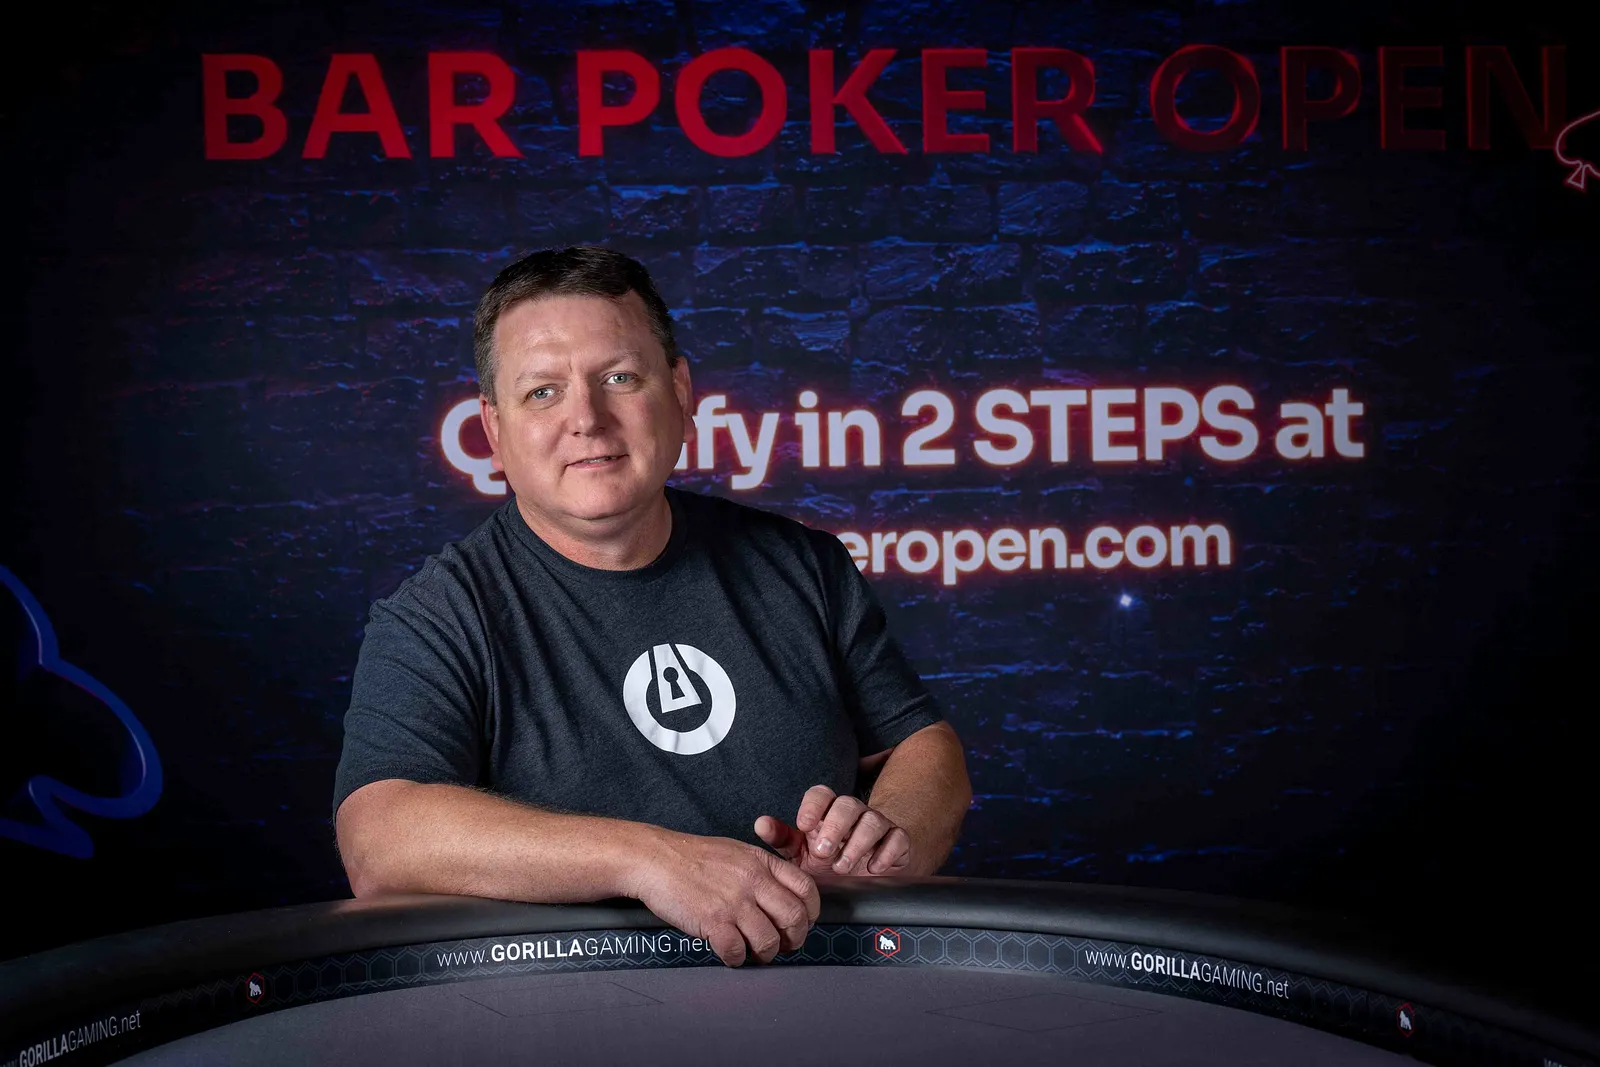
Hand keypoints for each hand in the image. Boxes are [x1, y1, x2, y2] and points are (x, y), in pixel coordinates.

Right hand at [625, 829, 819, 967]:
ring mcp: (733, 902)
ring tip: (753, 953)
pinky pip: (737, 952)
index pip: (806, 889)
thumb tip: (782, 897)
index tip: (803, 923)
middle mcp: (753, 881)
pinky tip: (730, 954)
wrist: (655, 859)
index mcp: (761, 862)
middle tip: (783, 945)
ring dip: (764, 954)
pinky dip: (736, 959)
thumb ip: (763, 870)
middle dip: (794, 939)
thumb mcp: (737, 852)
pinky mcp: (713, 921)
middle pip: (794, 918)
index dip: (811, 912)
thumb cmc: (693, 857)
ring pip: (769, 941)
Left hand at [755, 785, 913, 877]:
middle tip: (823, 852)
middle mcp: (853, 813)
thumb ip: (782, 838)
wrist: (866, 870)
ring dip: (858, 844)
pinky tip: (874, 868)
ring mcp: (877, 825)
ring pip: (873, 821)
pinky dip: (886, 853)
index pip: (821, 794)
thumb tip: (760, 824)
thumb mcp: (801, 852)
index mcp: (828, 811)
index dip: (813, 806)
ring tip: (842, 866)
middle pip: (848, 805)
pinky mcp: (898, 841)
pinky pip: (897, 838)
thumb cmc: (829, 858)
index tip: (803, 825)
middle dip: (835, 827)